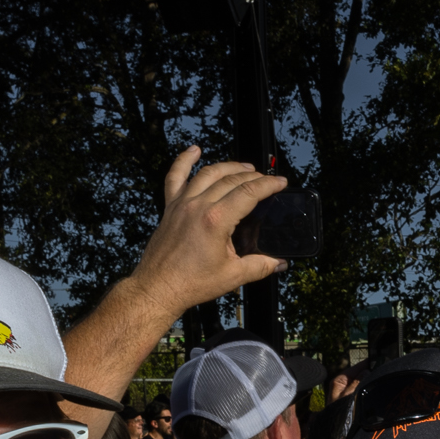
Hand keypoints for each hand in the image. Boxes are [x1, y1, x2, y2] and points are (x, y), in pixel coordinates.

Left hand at [119, 144, 287, 312]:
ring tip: (244, 168)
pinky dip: (184, 161)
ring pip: (208, 173)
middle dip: (253, 176)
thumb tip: (280, 263)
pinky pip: (175, 177)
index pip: (248, 192)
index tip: (280, 183)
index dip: (268, 185)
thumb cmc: (190, 283)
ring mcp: (182, 203)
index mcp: (215, 220)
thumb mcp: (233, 276)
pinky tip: (194, 150)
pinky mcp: (170, 207)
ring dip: (229, 167)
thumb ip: (260, 266)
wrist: (158, 288)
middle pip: (231, 179)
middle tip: (267, 180)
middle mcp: (197, 206)